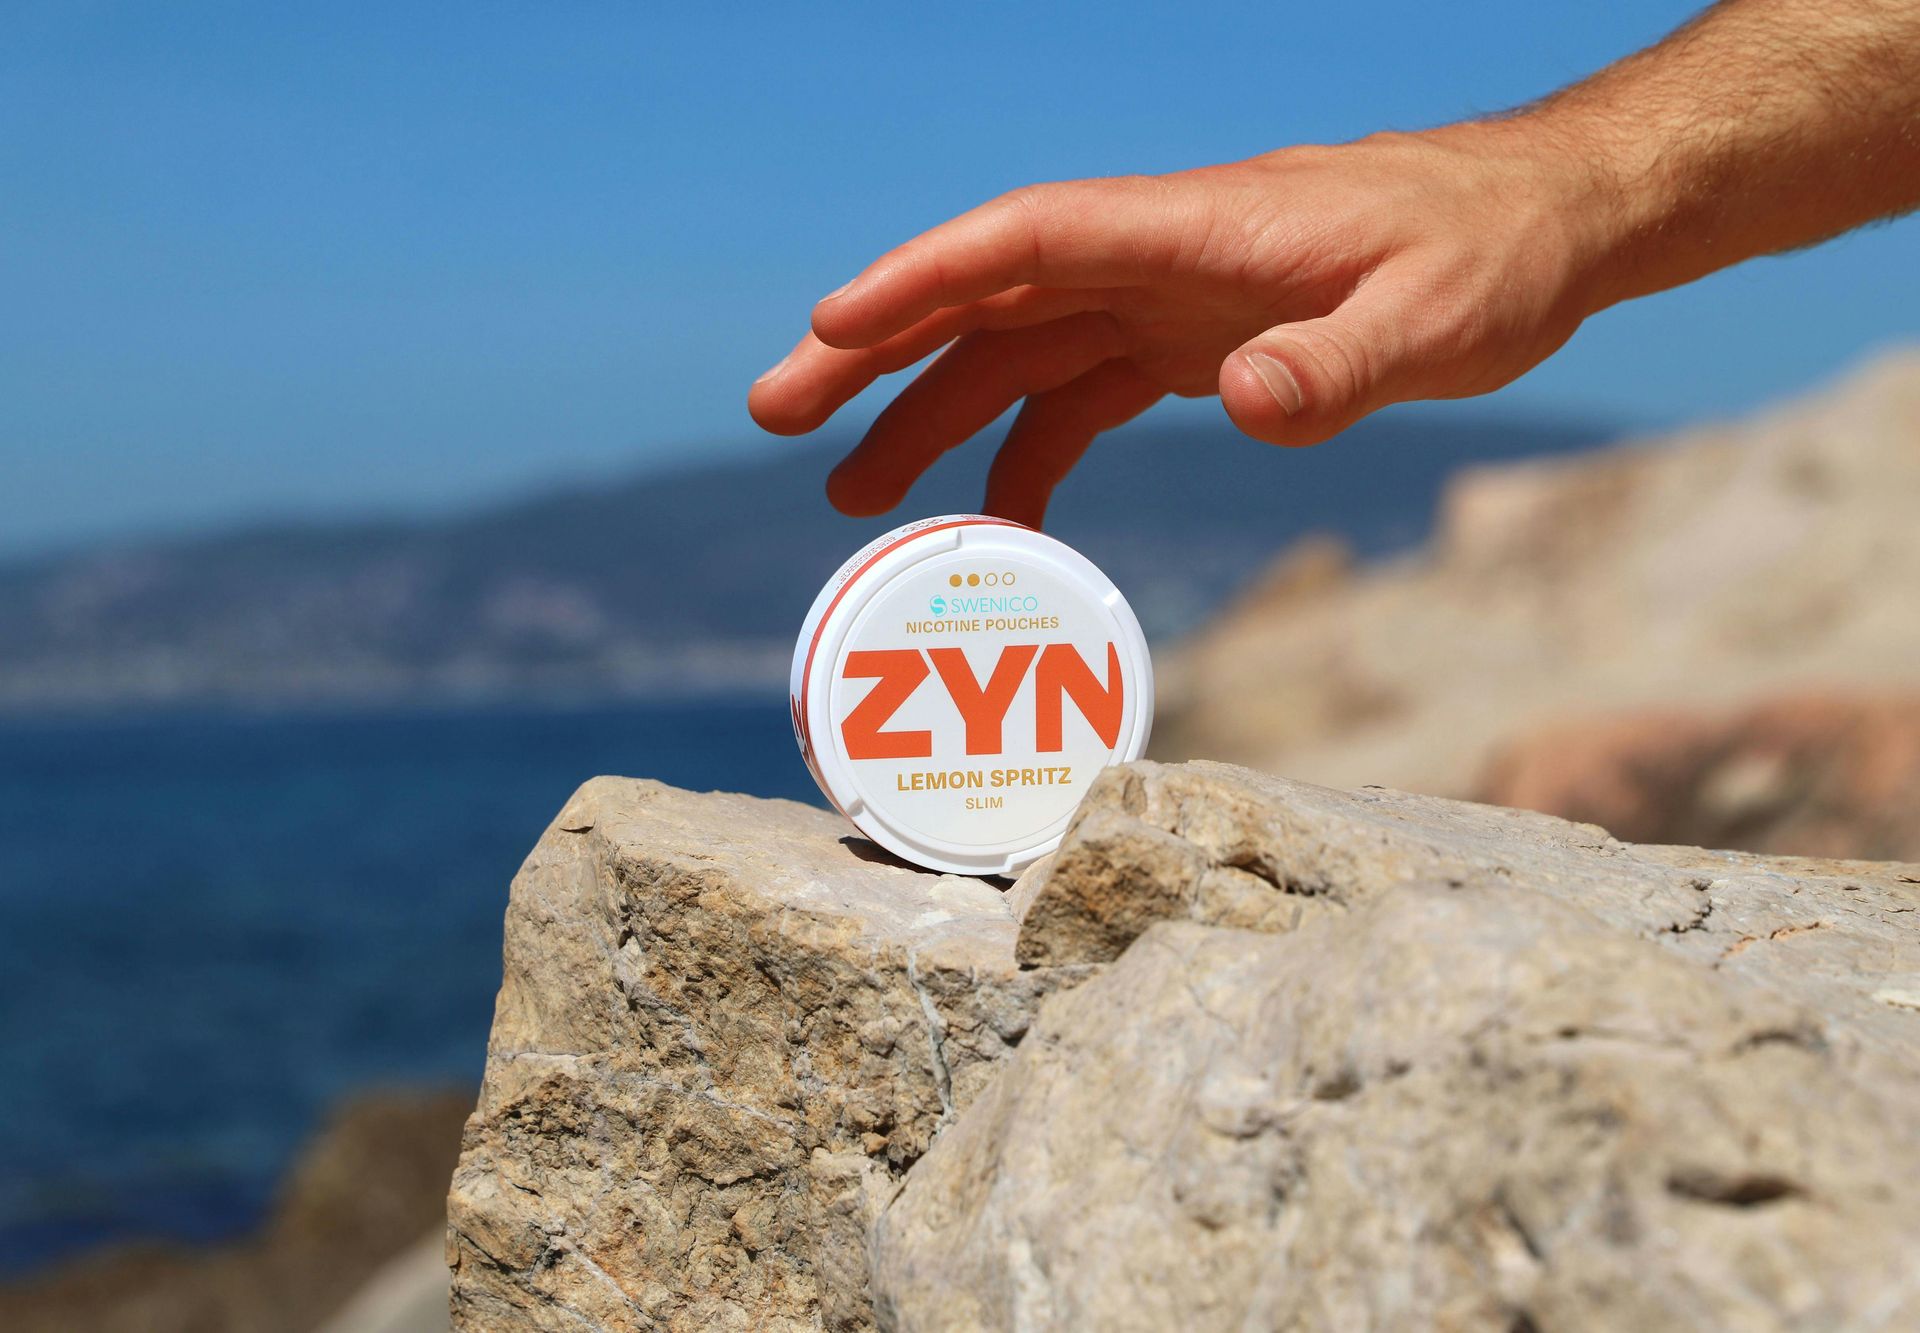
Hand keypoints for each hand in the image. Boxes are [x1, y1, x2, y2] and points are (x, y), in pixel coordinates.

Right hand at [747, 126, 1605, 526]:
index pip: (1024, 239)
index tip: (830, 328)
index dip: (921, 279)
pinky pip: (1080, 396)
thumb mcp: (1438, 316)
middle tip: (776, 414)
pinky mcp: (1191, 345)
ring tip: (854, 494)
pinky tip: (1004, 522)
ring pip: (1015, 349)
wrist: (1542, 229)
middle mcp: (1155, 258)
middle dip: (876, 350)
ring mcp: (1165, 302)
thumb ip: (1339, 363)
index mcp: (1190, 228)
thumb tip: (1241, 403)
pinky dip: (1029, 453)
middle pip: (984, 293)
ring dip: (930, 411)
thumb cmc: (1493, 255)